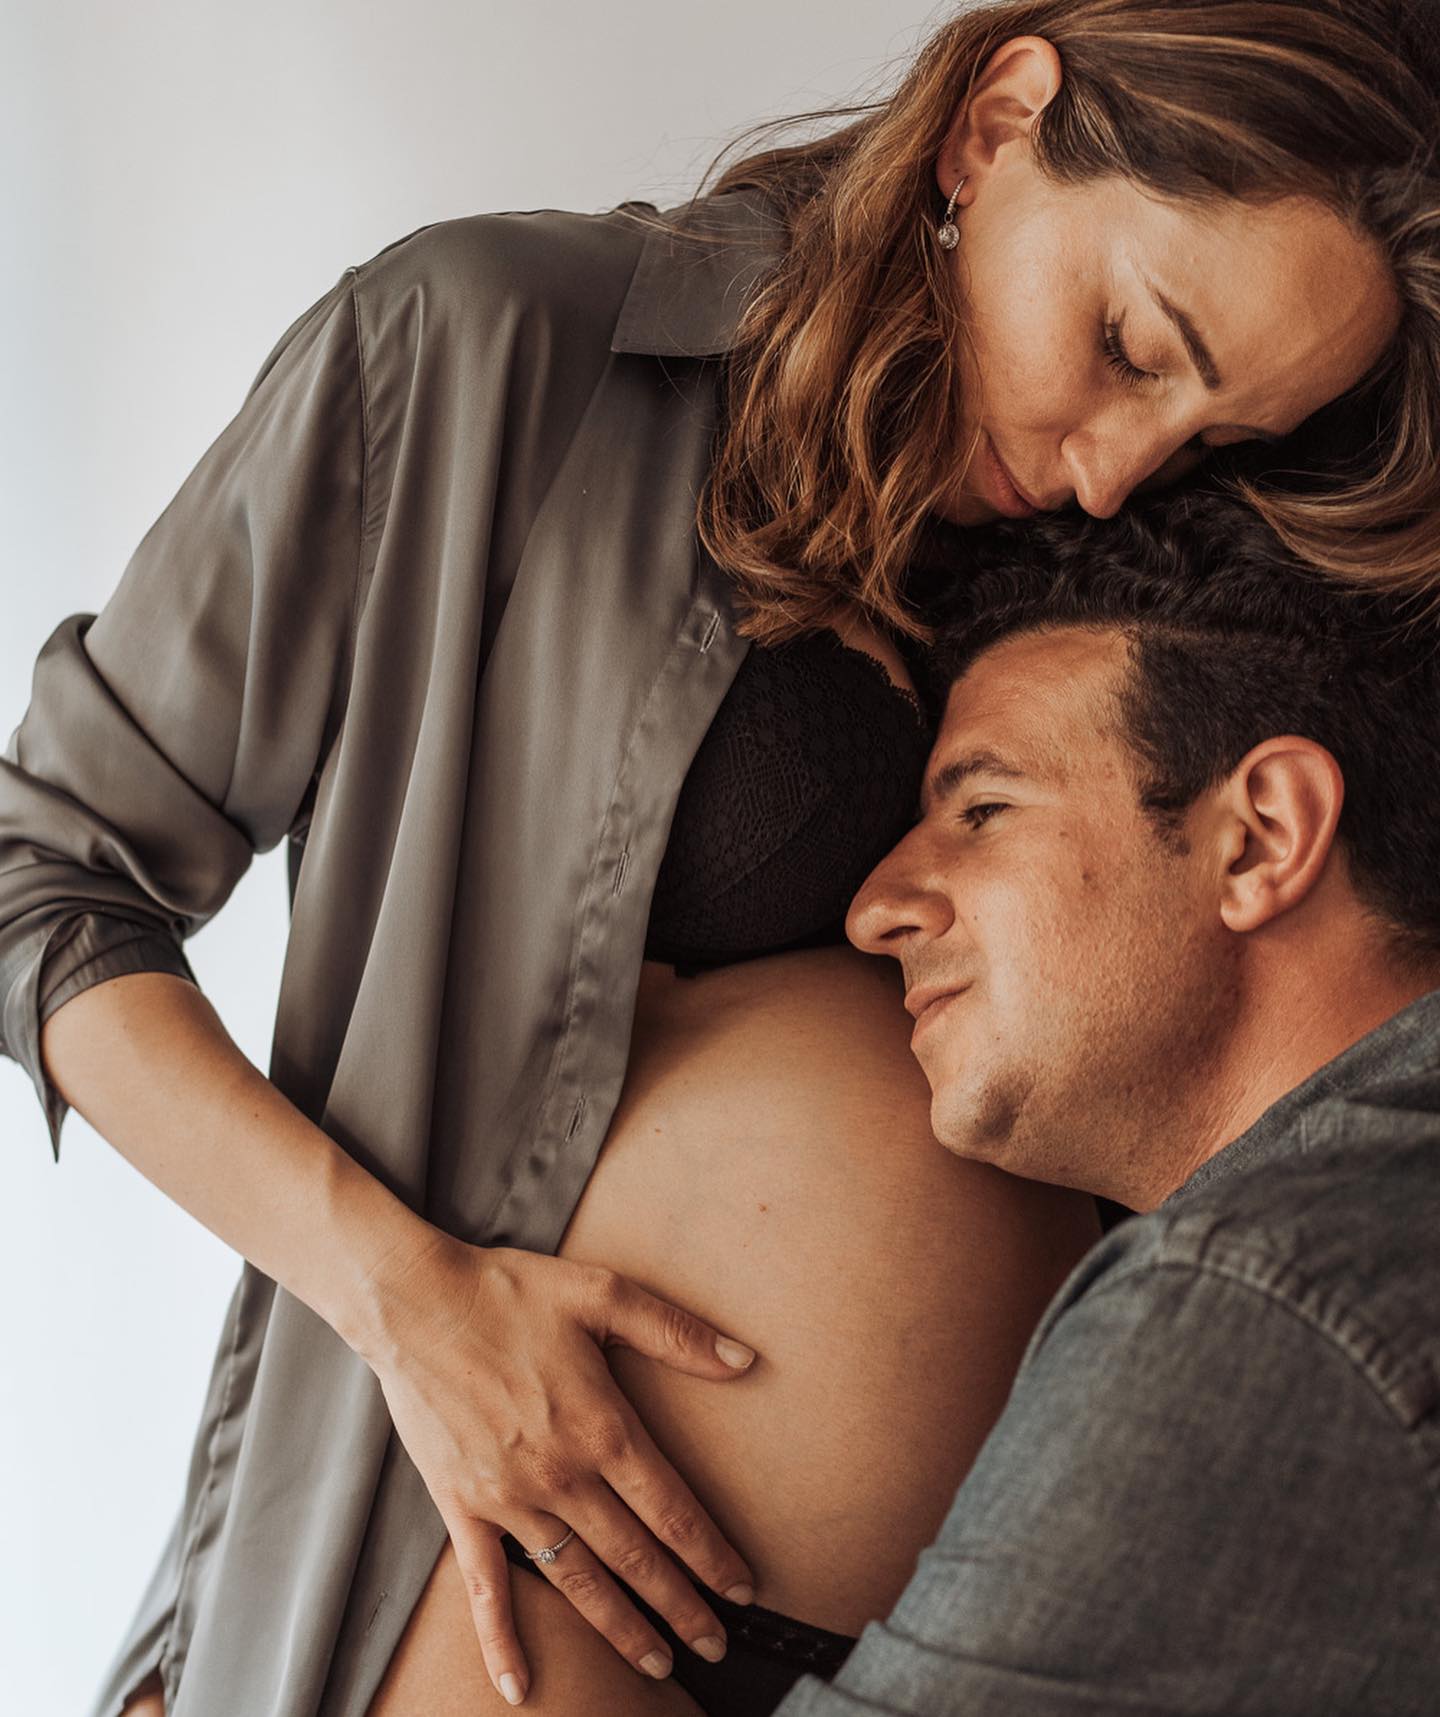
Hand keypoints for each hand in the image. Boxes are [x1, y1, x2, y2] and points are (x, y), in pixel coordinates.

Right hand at [362, 1230, 759, 1704]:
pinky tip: (520, 1685)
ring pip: (578, 1580)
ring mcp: (510, 1499)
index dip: (711, 1555)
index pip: (672, 1509)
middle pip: (635, 1557)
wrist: (414, 1303)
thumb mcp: (603, 1293)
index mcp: (603, 1427)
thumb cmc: (510, 1292)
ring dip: (621, 1628)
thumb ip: (676, 1333)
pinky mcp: (463, 1506)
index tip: (741, 1589)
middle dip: (681, 1605)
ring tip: (658, 1664)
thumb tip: (744, 1359)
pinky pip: (486, 1587)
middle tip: (716, 1646)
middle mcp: (562, 1475)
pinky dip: (502, 1640)